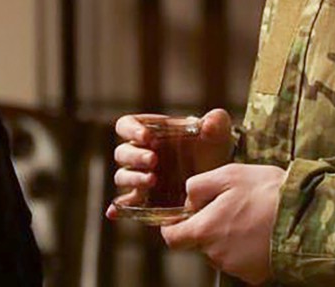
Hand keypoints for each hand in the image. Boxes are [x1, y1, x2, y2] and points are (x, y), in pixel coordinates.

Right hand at [106, 108, 233, 218]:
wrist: (220, 179)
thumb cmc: (214, 149)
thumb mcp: (219, 133)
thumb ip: (216, 121)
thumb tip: (207, 122)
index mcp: (150, 132)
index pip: (126, 125)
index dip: (131, 130)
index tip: (147, 136)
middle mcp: (141, 154)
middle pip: (122, 153)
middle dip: (135, 156)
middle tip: (154, 160)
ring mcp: (142, 177)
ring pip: (122, 176)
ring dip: (133, 178)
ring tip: (153, 180)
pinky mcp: (146, 200)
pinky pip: (126, 203)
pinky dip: (118, 207)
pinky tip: (114, 212)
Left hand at [160, 163, 284, 284]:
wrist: (306, 217)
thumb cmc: (267, 192)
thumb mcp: (228, 174)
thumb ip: (198, 186)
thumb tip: (188, 201)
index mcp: (204, 231)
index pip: (172, 238)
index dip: (173, 227)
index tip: (180, 219)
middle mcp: (215, 255)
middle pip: (200, 243)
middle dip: (209, 227)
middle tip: (232, 208)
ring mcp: (235, 268)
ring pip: (221, 252)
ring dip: (229, 238)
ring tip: (252, 218)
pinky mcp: (254, 276)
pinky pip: (242, 261)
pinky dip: (247, 249)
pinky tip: (262, 232)